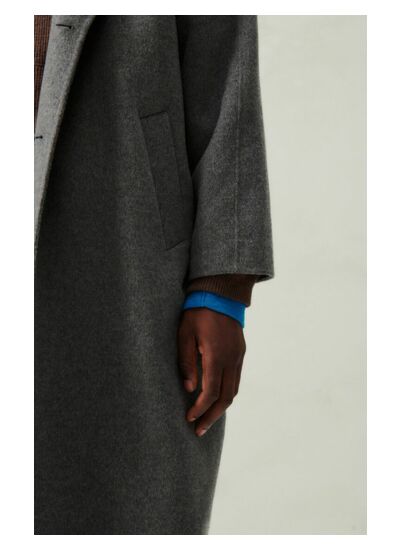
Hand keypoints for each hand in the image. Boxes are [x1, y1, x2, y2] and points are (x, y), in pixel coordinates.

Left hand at [178, 308, 245, 436]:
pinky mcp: (240, 352)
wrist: (221, 293)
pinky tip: (217, 399)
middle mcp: (231, 359)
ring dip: (221, 408)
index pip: (210, 392)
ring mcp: (238, 356)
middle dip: (212, 416)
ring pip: (234, 390)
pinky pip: (236, 379)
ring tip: (208, 420)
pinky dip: (227, 394)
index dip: (199, 409)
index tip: (188, 418)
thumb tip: (190, 388)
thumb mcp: (185, 334)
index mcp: (216, 356)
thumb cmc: (198, 312)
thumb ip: (187, 362)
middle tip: (199, 430)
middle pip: (226, 398)